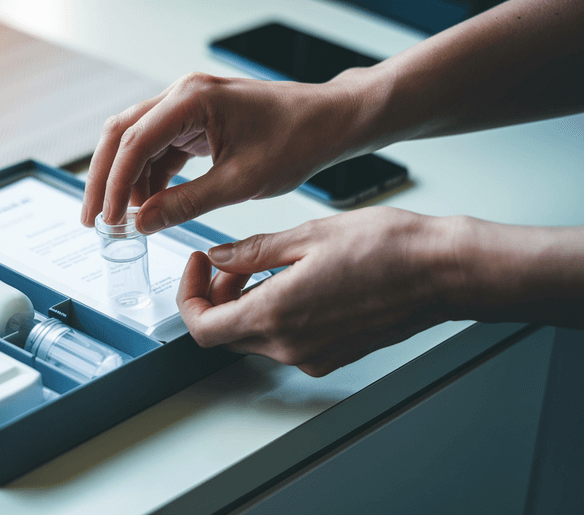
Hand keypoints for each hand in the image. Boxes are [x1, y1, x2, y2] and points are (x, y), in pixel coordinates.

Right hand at [80, 72, 364, 231]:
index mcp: (192, 100)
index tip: (107, 220)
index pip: (134, 142)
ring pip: (137, 141)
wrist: (329, 122)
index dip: (113, 186)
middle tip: (93, 219)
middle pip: (122, 134)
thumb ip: (185, 204)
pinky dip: (150, 177)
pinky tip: (149, 205)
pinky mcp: (197, 120)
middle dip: (104, 179)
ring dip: (126, 180)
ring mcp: (188, 106)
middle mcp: (183, 95)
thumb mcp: (240, 183)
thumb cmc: (297, 141)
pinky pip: (160, 147)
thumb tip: (142, 223)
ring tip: (123, 220)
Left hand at [176, 207, 462, 376]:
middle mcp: (291, 346)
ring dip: (245, 305)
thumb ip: (252, 252)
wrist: (444, 273)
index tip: (196, 266)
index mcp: (277, 314)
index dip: (188, 296)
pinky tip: (294, 283)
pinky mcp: (332, 356)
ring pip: (253, 338)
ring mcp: (312, 357)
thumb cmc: (388, 248)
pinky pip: (284, 342)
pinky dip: (274, 315)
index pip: (202, 327)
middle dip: (216, 297)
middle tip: (231, 262)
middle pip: (225, 334)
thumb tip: (218, 258)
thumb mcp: (307, 236)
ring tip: (268, 267)